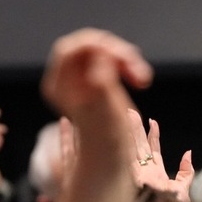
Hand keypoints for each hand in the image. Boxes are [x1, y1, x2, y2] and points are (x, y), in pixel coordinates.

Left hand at [41, 29, 151, 157]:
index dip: (93, 45)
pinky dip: (126, 64)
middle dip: (115, 52)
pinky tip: (140, 79)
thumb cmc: (106, 140)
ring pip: (102, 51)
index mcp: (58, 86)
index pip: (68, 50)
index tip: (118, 57)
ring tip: (143, 79)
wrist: (108, 156)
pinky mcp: (95, 79)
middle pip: (88, 47)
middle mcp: (64, 80)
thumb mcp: (103, 110)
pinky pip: (110, 60)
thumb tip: (100, 55)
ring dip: (125, 59)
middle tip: (138, 70)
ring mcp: (79, 78)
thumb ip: (100, 81)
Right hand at [125, 109, 194, 201]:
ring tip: (125, 115)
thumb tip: (188, 154)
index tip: (153, 122)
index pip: (153, 151)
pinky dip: (121, 145)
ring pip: (129, 149)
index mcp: (155, 175)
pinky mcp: (128, 178)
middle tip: (130, 112)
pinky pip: (123, 158)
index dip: (153, 136)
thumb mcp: (182, 190)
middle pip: (137, 146)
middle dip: (134, 129)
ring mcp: (134, 175)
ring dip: (127, 132)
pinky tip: (118, 132)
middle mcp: (142, 173)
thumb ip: (186, 173)